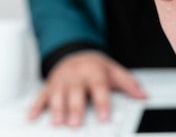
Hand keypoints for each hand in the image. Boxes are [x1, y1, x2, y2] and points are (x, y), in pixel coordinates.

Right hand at [28, 51, 145, 126]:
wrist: (76, 53)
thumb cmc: (96, 67)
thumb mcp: (115, 71)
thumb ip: (129, 84)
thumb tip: (143, 96)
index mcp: (94, 71)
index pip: (99, 86)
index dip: (102, 102)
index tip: (104, 117)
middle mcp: (76, 75)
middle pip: (75, 91)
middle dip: (74, 108)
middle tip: (76, 123)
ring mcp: (61, 80)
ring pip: (57, 94)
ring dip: (56, 108)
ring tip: (58, 122)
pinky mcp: (49, 86)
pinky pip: (41, 96)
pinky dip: (36, 107)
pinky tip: (32, 117)